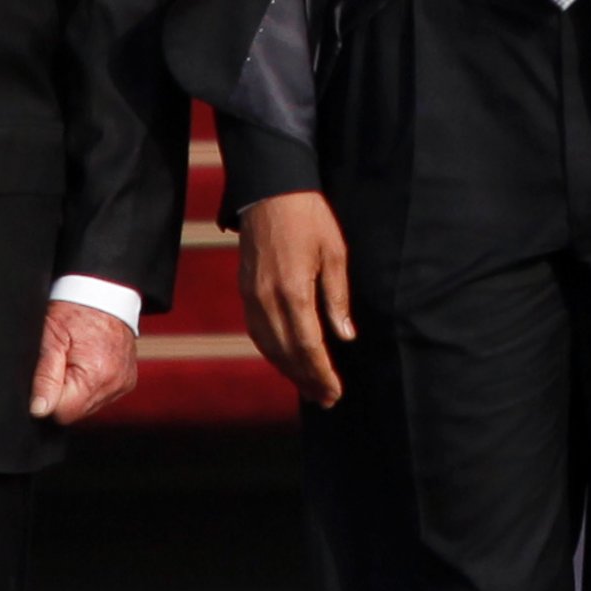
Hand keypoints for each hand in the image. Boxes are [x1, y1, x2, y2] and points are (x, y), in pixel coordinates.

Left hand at [28, 300, 137, 424]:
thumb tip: (39, 409)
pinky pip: (100, 395)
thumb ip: (44, 376)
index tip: (51, 370)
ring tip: (77, 358)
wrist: (106, 292)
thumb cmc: (76, 309)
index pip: (61, 412)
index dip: (49, 395)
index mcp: (97, 375)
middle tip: (64, 360)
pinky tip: (88, 361)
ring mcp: (123, 383)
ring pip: (87, 405)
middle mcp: (115, 383)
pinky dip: (91, 383)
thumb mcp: (51, 337)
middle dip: (64, 391)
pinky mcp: (127, 382)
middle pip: (75, 411)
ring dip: (77, 388)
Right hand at [239, 190, 353, 405]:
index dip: (322, 373)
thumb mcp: (335, 253)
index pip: (308, 347)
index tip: (335, 392)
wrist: (270, 190)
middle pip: (287, 354)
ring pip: (268, 346)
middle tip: (325, 399)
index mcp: (293, 291)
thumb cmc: (309, 218)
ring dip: (288, 371)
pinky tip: (286, 359)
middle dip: (306, 380)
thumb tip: (344, 336)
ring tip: (308, 387)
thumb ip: (337, 298)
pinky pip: (257, 332)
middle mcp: (267, 300)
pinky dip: (272, 351)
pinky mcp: (245, 290)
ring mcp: (252, 296)